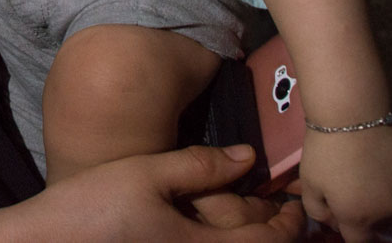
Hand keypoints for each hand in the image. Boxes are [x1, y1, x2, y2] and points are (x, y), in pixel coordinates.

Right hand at [0, 145, 303, 241]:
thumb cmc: (94, 208)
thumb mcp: (147, 174)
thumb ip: (199, 165)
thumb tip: (248, 156)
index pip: (267, 240)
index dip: (290, 221)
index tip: (297, 201)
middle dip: (277, 233)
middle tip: (288, 210)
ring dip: (250, 240)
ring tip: (259, 222)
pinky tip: (216, 232)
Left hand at [297, 125, 391, 241]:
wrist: (351, 114)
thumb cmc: (324, 150)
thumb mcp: (308, 182)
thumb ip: (317, 211)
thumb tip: (332, 221)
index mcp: (357, 217)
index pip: (359, 242)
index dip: (352, 233)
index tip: (347, 218)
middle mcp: (386, 211)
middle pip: (376, 219)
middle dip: (364, 207)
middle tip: (352, 180)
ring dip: (382, 190)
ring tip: (368, 164)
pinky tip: (385, 153)